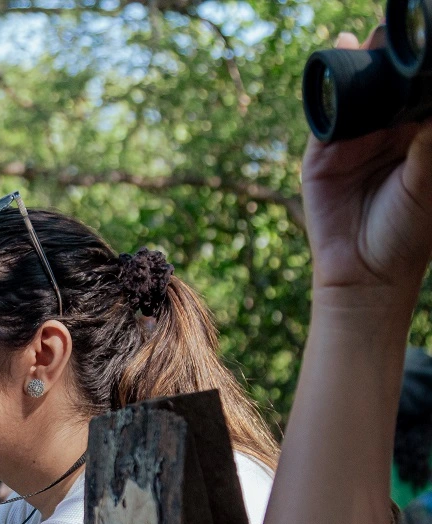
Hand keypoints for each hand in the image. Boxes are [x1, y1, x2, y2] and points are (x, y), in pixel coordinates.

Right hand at [304, 28, 431, 303]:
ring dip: (361, 63)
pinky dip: (329, 88)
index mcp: (419, 139)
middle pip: (389, 85)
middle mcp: (388, 135)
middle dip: (392, 57)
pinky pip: (324, 115)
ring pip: (357, 94)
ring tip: (370, 36)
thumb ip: (427, 138)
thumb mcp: (426, 178)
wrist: (363, 274)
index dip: (419, 68)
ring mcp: (353, 143)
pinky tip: (340, 57)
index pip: (419, 93)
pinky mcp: (321, 155)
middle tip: (399, 29)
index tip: (423, 41)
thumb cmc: (409, 232)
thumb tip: (426, 91)